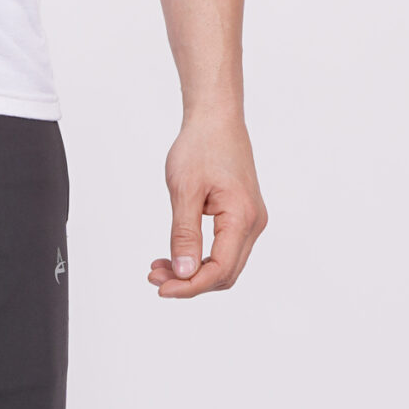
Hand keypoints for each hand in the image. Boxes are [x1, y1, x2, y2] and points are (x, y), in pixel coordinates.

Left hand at [150, 109, 266, 297]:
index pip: (220, 270)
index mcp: (242, 217)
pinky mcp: (242, 217)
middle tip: (154, 277)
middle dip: (190, 282)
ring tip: (159, 268)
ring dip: (194, 272)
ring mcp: (251, 221)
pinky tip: (174, 256)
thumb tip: (184, 272)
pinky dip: (200, 258)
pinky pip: (224, 249)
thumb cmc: (200, 147)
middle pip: (225, 273)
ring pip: (225, 264)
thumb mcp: (184, 190)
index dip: (190, 286)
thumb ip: (184, 234)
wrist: (216, 119)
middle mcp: (253, 223)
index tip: (161, 288)